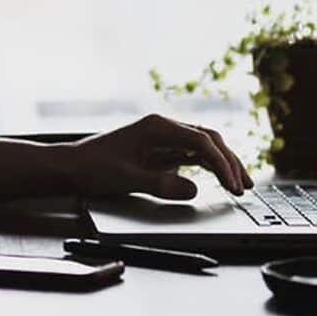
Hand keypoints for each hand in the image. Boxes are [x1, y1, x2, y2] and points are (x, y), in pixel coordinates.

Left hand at [65, 114, 253, 199]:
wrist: (72, 166)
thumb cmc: (94, 168)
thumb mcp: (127, 179)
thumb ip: (161, 184)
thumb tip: (194, 188)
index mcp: (157, 127)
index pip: (200, 141)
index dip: (221, 163)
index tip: (232, 183)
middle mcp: (163, 127)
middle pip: (207, 139)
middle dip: (229, 161)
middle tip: (245, 185)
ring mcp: (163, 137)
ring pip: (203, 146)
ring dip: (222, 163)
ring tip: (241, 183)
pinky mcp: (160, 149)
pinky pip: (191, 154)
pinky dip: (208, 166)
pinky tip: (220, 178)